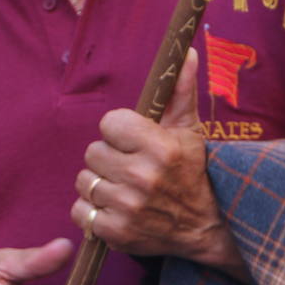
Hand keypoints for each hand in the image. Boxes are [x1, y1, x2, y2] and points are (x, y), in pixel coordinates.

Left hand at [71, 49, 246, 279]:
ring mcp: (128, 207)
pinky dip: (92, 211)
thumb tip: (186, 51)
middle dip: (109, 157)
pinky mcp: (116, 233)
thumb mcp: (188, 129)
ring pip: (84, 180)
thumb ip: (180, 89)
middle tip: (130, 165)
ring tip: (122, 186)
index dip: (119, 130)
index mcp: (160, 147)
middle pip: (93, 152)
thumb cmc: (190, 170)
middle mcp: (143, 177)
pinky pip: (80, 211)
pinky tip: (114, 207)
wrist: (204, 226)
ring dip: (99, 183)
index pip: (109, 123)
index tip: (133, 140)